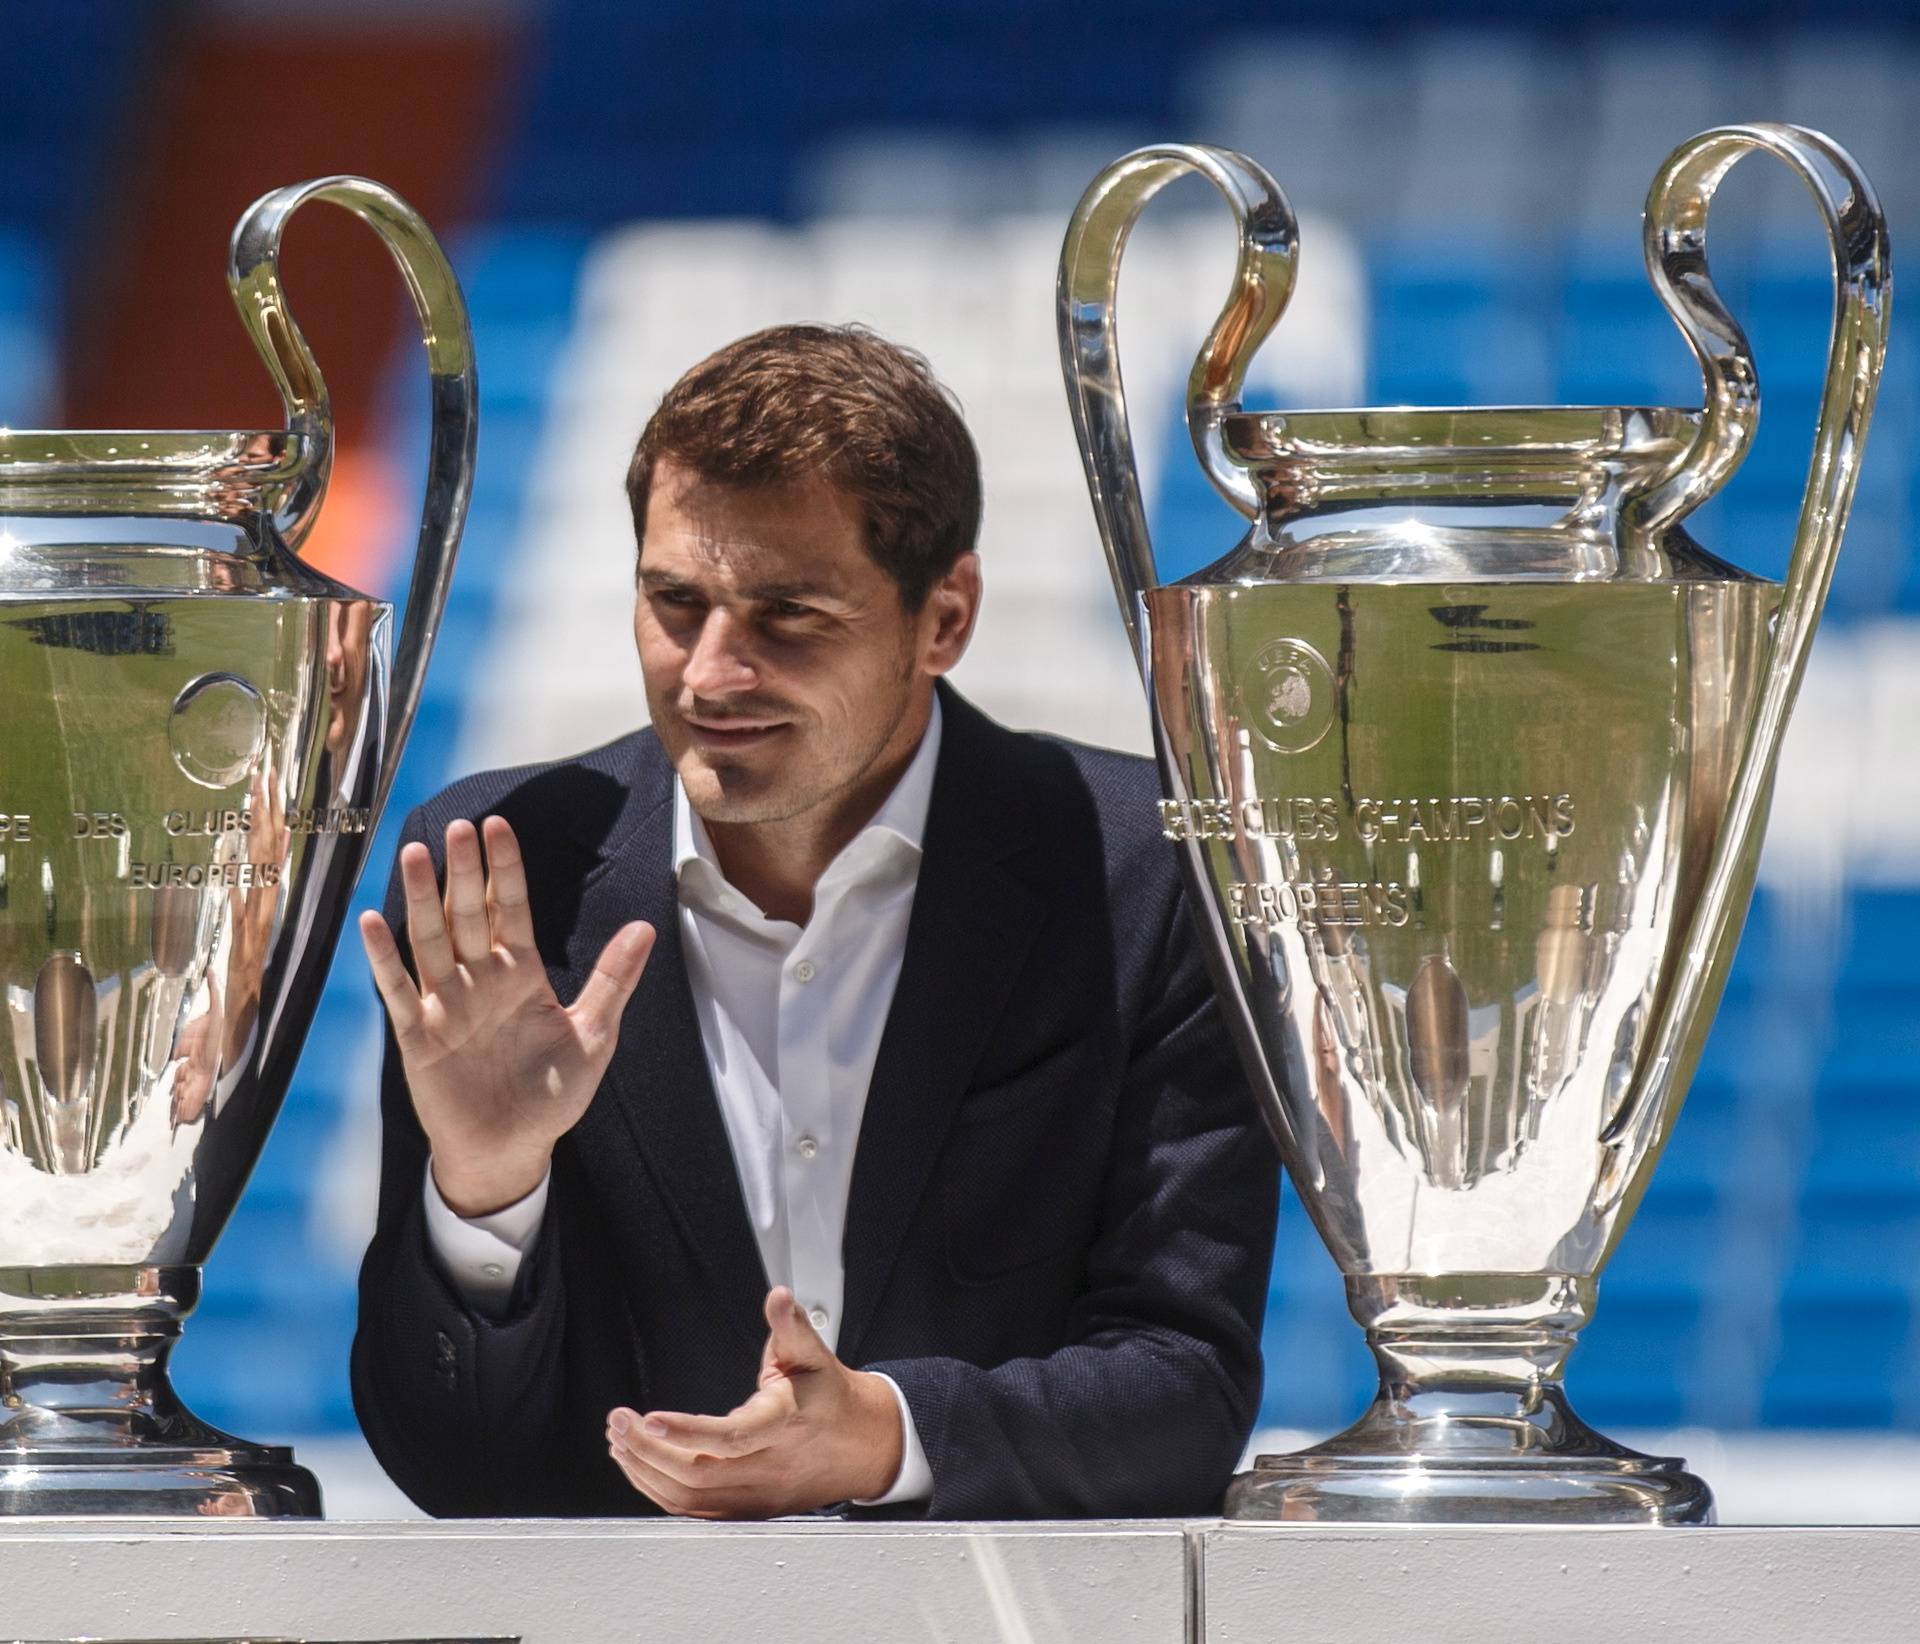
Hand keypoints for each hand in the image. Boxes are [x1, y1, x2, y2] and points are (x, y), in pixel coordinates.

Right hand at [359, 815, 654, 1215]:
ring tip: (413, 855)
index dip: (505, 870)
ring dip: (420, 899)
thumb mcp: (593, 1035)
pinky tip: (373, 922)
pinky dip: (384, 959)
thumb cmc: (553, 1096)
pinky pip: (399, 991)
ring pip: (429, 941)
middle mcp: (479, 980)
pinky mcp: (418, 1036)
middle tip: (458, 827)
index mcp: (520, 973)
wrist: (512, 1151)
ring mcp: (446, 1005)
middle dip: (463, 872)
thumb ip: (614, 980)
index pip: (511, 909)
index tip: (499, 827)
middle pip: (467, 915)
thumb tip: (646, 927)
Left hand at [606, 1287, 905, 1517]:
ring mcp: (757, 1494)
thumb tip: (778, 1296)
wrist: (862, 1446)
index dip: (687, 1432)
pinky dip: (660, 1493)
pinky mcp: (748, 1510)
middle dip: (649, 1450)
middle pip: (698, 1472)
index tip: (650, 1417)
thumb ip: (791, 1324)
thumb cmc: (830, 1397)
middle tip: (618, 1423)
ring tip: (619, 1442)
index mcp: (782, 1425)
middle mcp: (768, 1466)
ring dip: (647, 1472)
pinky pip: (696, 1512)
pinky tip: (640, 1467)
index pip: (731, 1436)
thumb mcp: (815, 1353)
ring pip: (691, 1498)